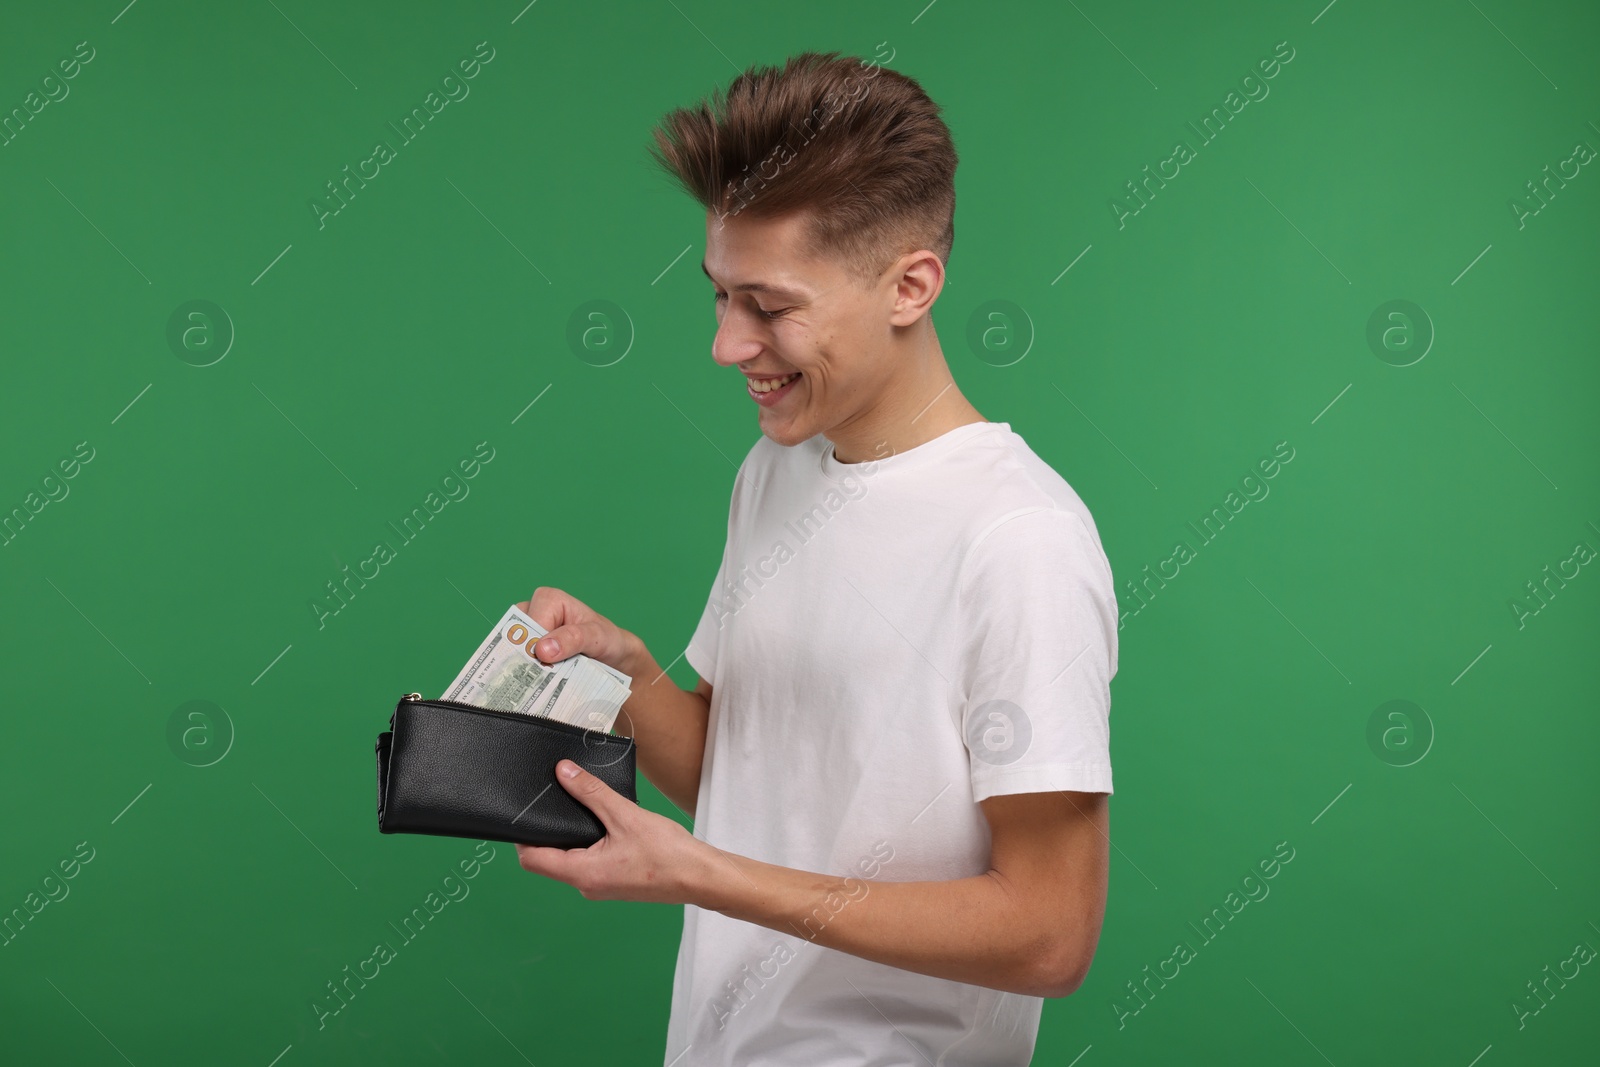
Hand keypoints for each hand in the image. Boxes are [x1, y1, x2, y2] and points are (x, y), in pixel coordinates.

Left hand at [515, 759, 714, 904]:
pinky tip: (602, 822)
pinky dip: (587, 842)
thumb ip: (591, 792)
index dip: (521, 836)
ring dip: (569, 835)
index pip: (532, 860)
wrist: (701, 877)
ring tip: (577, 805)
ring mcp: (601, 886)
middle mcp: (586, 885)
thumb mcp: (625, 815)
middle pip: (548, 860)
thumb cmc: (668, 853)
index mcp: (583, 873)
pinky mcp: (614, 881)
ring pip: (569, 860)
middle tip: (550, 799)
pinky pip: (589, 862)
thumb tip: (562, 772)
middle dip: (546, 831)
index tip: (524, 811)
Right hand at [516, 587, 635, 674]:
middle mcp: (533, 613)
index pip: (529, 625)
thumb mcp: (596, 636)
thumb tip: (542, 650)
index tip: (546, 665)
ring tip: (539, 686)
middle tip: (540, 680)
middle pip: (516, 638)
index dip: (533, 646)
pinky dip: (527, 677)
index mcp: (547, 600)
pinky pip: (519, 664)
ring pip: (514, 653)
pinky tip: (535, 689)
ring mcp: (528, 633)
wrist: (613, 656)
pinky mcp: (529, 652)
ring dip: (525, 671)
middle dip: (526, 660)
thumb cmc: (605, 638)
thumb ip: (572, 638)